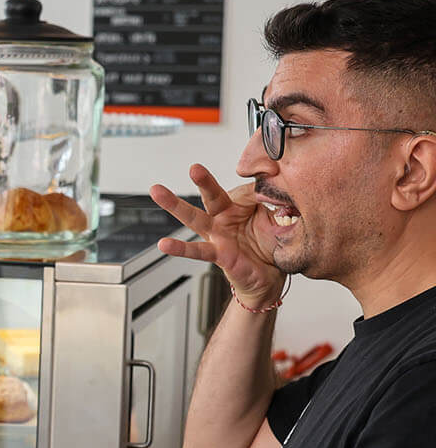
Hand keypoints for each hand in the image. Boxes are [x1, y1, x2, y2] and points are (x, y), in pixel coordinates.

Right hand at [150, 164, 285, 309]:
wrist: (270, 278)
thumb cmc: (271, 248)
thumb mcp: (282, 221)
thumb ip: (283, 206)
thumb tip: (289, 191)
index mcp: (242, 206)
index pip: (248, 188)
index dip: (263, 185)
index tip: (277, 182)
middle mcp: (226, 218)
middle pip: (213, 195)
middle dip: (203, 180)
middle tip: (194, 168)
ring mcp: (218, 235)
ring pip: (194, 217)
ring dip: (175, 205)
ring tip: (157, 191)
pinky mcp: (218, 254)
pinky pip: (197, 250)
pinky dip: (180, 248)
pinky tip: (164, 244)